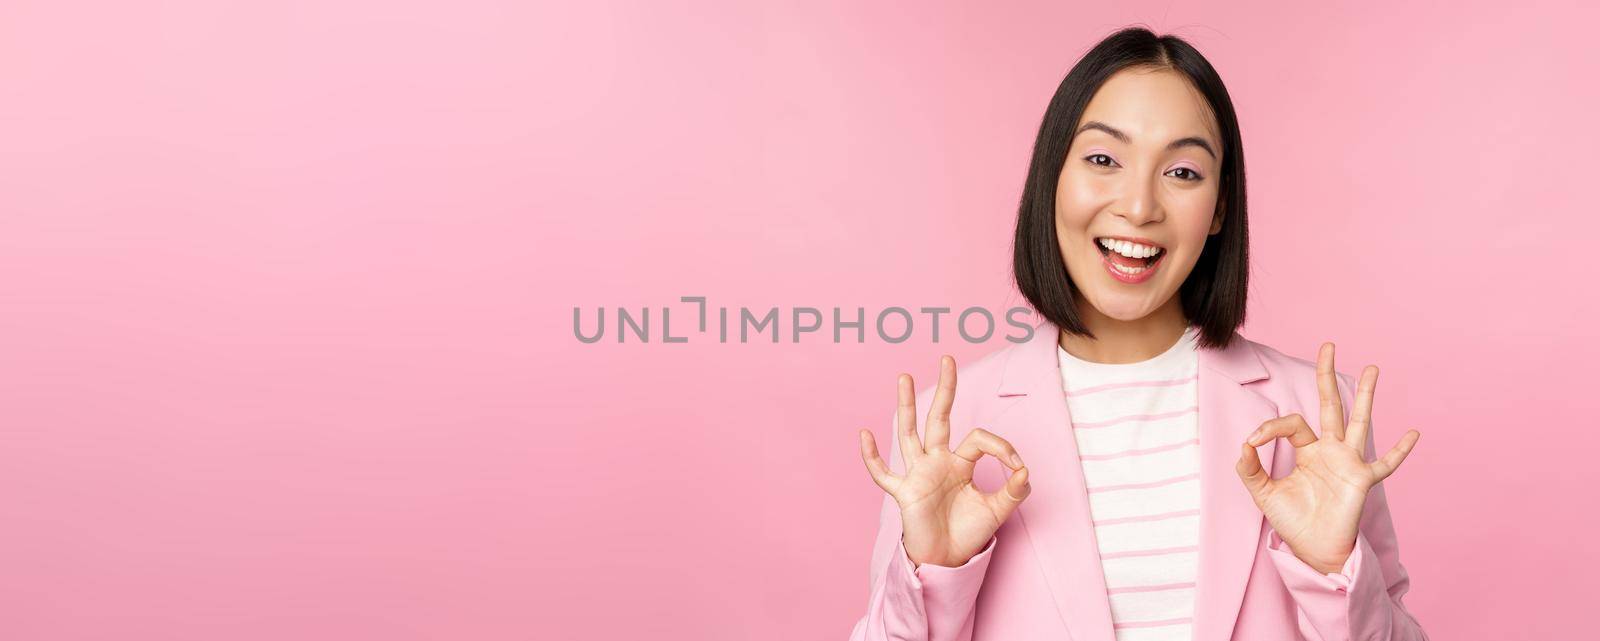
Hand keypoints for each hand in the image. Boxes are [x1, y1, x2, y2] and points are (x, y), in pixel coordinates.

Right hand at [858, 355, 1031, 568]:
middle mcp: (936, 461)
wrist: (947, 560)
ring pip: (909, 434)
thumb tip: (1025, 470)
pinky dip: (872, 457)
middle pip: (939, 418)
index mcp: (959, 462)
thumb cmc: (967, 533)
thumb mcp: (997, 510)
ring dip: (906, 406)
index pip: (978, 438)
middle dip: (945, 389)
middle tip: (948, 359)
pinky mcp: (904, 493)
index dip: (1001, 447)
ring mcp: (917, 474)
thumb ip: (1013, 491)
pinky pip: (884, 473)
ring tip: (904, 377)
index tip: (1017, 467)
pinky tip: (865, 435)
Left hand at [1235, 342, 1420, 573]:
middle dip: (1327, 376)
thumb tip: (1244, 445)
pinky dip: (1400, 451)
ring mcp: (1349, 462)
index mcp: (1307, 450)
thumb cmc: (1293, 521)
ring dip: (1365, 395)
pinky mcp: (1362, 480)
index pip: (1291, 423)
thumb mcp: (1263, 493)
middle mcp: (1330, 450)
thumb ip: (1250, 470)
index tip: (1252, 441)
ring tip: (1373, 368)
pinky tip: (1413, 433)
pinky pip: (1385, 464)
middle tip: (1328, 345)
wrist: (1312, 549)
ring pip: (1358, 421)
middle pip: (1329, 405)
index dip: (1270, 428)